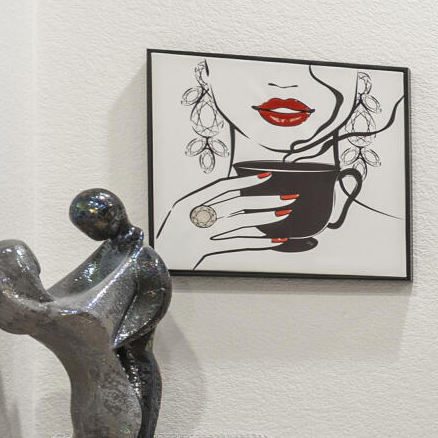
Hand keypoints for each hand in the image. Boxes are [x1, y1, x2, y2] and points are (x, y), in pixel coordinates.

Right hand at [154, 174, 296, 268]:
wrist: (149, 259)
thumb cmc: (170, 235)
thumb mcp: (181, 213)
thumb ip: (204, 203)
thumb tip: (236, 194)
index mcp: (188, 202)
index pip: (222, 187)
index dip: (245, 181)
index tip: (267, 177)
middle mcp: (194, 216)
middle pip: (237, 204)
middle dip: (265, 199)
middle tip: (287, 197)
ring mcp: (200, 234)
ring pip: (240, 223)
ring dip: (265, 218)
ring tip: (285, 213)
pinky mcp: (206, 251)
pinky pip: (238, 244)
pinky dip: (259, 242)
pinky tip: (275, 240)